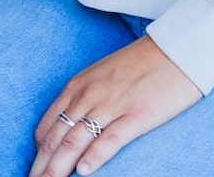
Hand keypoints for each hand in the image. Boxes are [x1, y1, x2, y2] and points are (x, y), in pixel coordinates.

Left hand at [29, 35, 201, 176]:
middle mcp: (89, 95)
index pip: (48, 126)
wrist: (177, 48)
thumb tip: (72, 124)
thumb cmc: (142, 62)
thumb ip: (85, 97)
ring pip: (75, 141)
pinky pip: (110, 139)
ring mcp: (112, 105)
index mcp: (79, 86)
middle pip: (56, 138)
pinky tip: (83, 171)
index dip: (38, 153)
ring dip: (58, 168)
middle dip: (42, 166)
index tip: (35, 170)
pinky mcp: (137, 114)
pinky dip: (94, 156)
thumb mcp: (103, 75)